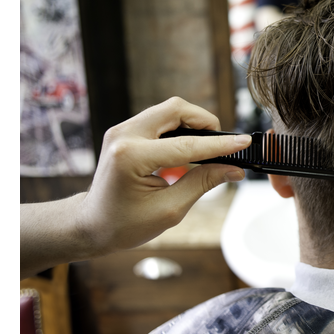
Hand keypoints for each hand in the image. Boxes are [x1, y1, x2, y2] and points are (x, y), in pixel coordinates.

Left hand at [21, 97, 251, 278]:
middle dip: (205, 121)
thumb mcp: (169, 210)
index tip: (242, 143)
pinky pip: (159, 118)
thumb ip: (202, 183)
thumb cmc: (123, 224)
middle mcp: (124, 136)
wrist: (91, 224)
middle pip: (176, 109)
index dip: (219, 145)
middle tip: (222, 143)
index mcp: (132, 157)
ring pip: (169, 110)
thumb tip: (232, 169)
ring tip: (206, 148)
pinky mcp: (125, 131)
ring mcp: (122, 130)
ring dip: (192, 124)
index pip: (187, 144)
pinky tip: (188, 149)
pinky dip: (179, 129)